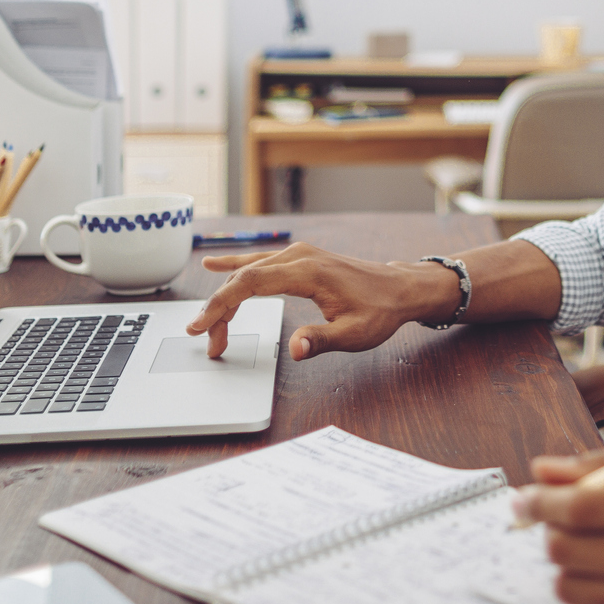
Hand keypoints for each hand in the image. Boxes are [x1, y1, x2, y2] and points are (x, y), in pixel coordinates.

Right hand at [185, 241, 460, 360]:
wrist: (400, 289)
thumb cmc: (380, 311)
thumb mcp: (354, 334)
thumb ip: (321, 340)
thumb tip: (294, 350)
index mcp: (308, 271)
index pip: (250, 283)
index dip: (221, 304)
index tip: (203, 327)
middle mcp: (299, 256)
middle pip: (244, 277)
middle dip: (220, 309)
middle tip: (207, 340)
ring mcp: (300, 254)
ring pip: (250, 270)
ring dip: (226, 294)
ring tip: (206, 320)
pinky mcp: (301, 258)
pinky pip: (261, 261)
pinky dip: (236, 266)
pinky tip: (216, 265)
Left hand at [518, 449, 603, 603]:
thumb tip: (543, 469)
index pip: (585, 506)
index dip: (543, 501)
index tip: (525, 497)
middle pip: (570, 550)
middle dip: (551, 533)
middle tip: (557, 522)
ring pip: (574, 588)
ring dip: (568, 566)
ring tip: (588, 550)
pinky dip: (594, 594)